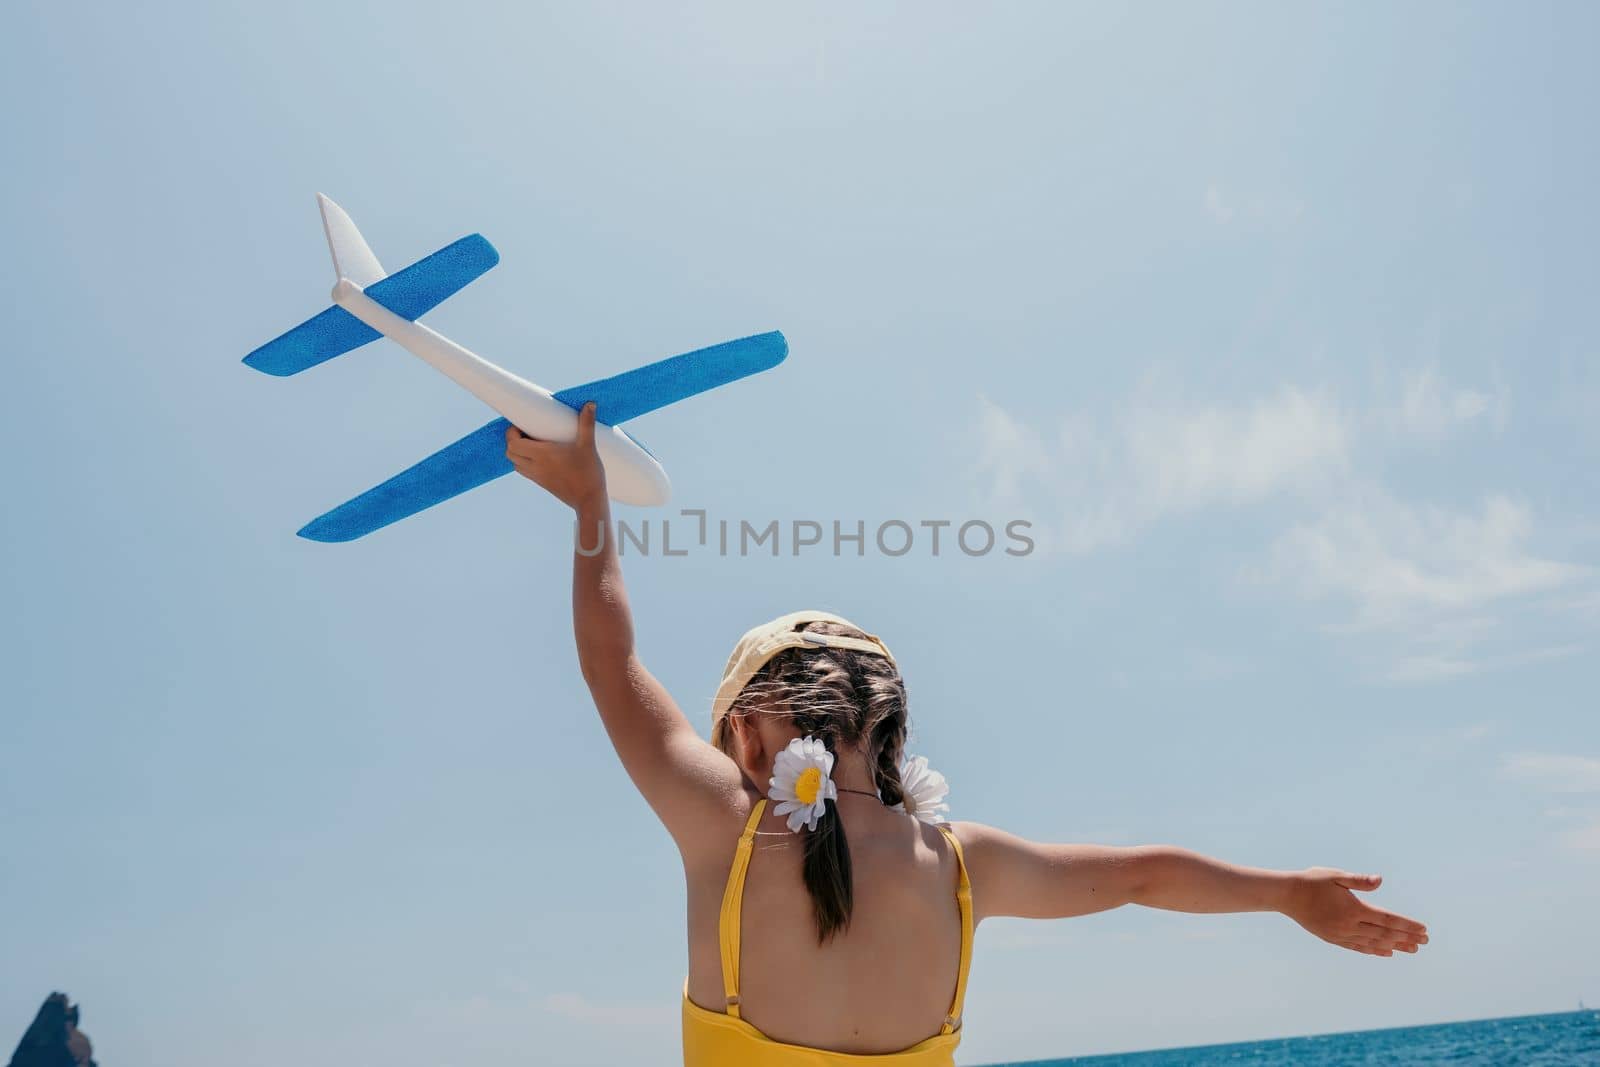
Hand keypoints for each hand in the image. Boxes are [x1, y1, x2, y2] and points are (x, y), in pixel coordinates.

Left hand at [504, 402, 607, 509]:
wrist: (589, 501)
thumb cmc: (588, 473)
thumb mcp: (588, 446)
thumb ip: (586, 423)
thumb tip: (590, 404)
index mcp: (542, 454)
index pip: (512, 444)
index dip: (511, 432)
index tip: (522, 425)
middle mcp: (535, 466)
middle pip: (510, 453)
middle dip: (512, 441)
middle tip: (526, 432)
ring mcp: (537, 477)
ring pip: (515, 464)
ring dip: (517, 453)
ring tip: (532, 443)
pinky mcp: (542, 484)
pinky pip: (525, 471)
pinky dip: (524, 462)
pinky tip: (540, 457)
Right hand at [1282, 868, 1427, 956]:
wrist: (1287, 895)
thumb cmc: (1312, 881)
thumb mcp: (1336, 875)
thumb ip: (1359, 880)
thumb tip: (1380, 880)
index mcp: (1353, 908)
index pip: (1387, 919)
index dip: (1407, 925)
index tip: (1423, 929)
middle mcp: (1349, 925)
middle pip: (1384, 934)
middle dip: (1406, 937)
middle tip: (1425, 941)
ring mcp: (1341, 934)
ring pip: (1374, 943)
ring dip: (1395, 946)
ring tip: (1412, 949)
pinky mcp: (1334, 938)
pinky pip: (1359, 947)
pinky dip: (1375, 950)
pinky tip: (1386, 952)